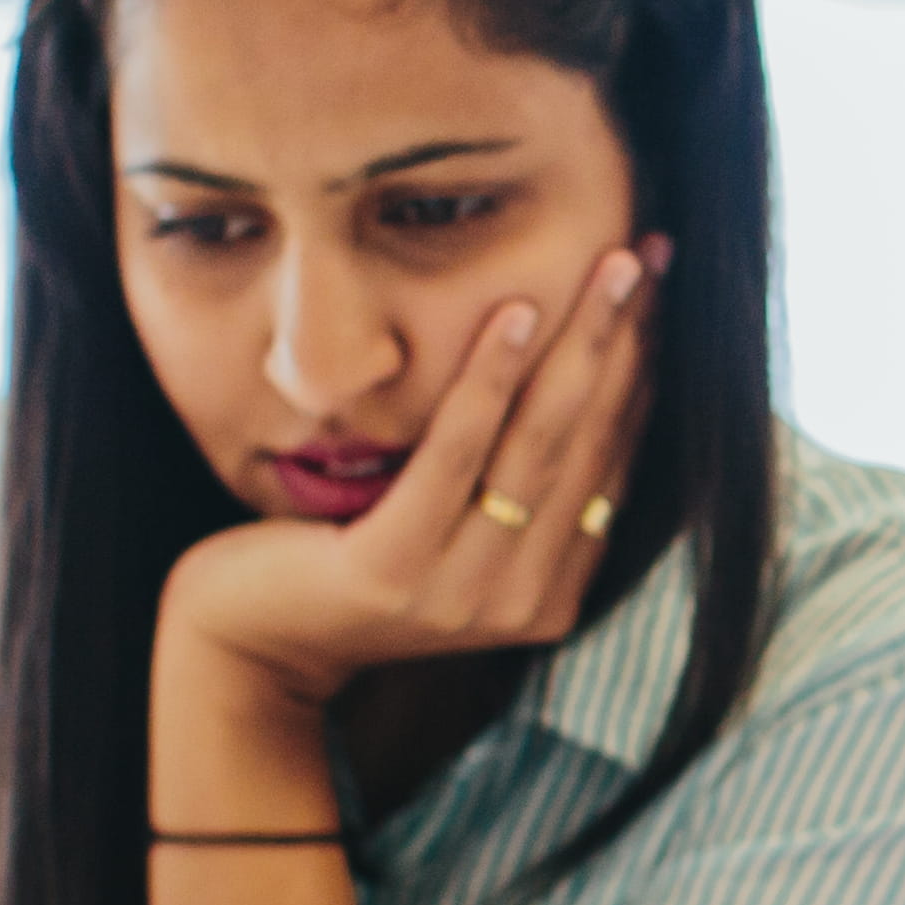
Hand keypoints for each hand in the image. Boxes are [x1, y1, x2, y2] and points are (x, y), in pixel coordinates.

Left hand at [155, 246, 657, 769]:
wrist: (246, 647)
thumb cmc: (338, 569)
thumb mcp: (442, 531)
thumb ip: (503, 491)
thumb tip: (566, 388)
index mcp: (548, 593)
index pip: (612, 464)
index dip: (639, 371)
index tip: (658, 292)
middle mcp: (521, 601)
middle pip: (589, 445)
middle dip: (625, 342)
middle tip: (653, 257)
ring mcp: (462, 593)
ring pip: (539, 445)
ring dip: (581, 345)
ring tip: (611, 268)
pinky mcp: (395, 570)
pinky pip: (456, 456)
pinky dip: (490, 380)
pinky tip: (515, 313)